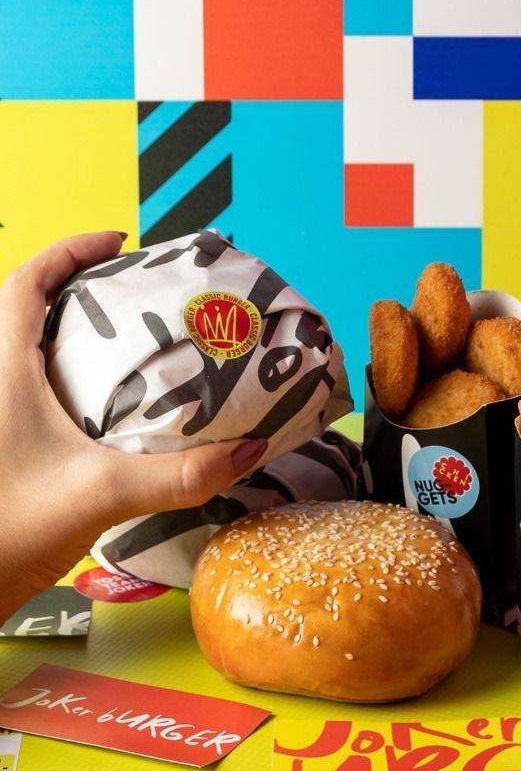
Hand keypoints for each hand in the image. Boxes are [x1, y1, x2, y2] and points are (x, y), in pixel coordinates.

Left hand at [0, 233, 266, 622]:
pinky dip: (76, 379)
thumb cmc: (8, 530)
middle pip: (29, 308)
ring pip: (34, 350)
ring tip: (133, 337)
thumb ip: (179, 476)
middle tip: (136, 288)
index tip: (118, 241)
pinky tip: (116, 405)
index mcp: (4, 371)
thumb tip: (247, 451)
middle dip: (81, 286)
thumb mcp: (101, 494)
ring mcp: (2, 414)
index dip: (69, 250)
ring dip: (77, 332)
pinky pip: (41, 389)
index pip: (26, 283)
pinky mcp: (10, 444)